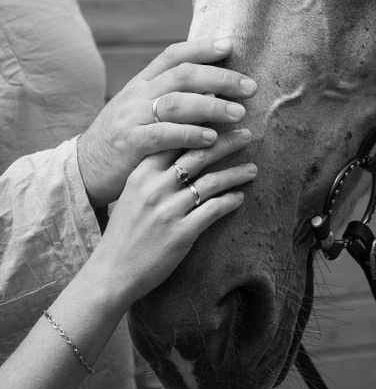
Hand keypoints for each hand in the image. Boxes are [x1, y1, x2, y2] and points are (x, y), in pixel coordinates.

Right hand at [77, 39, 256, 207]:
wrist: (85, 168)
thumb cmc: (126, 138)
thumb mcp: (142, 108)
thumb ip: (170, 95)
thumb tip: (214, 86)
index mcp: (142, 82)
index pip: (173, 55)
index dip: (202, 48)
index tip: (230, 47)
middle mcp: (137, 94)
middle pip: (182, 76)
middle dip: (219, 78)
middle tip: (250, 87)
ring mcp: (132, 117)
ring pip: (176, 102)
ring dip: (211, 106)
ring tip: (238, 113)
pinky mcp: (130, 144)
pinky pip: (163, 134)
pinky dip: (189, 134)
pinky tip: (211, 138)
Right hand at [88, 128, 256, 305]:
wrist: (110, 273)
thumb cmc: (122, 232)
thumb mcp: (131, 193)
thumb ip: (152, 172)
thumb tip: (181, 151)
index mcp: (141, 173)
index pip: (176, 139)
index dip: (201, 125)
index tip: (221, 116)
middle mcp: (155, 187)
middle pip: (199, 154)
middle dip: (227, 142)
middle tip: (247, 134)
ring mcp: (169, 210)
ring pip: (212, 181)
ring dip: (236, 173)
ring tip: (253, 168)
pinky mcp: (181, 233)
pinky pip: (214, 210)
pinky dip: (230, 201)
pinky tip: (240, 197)